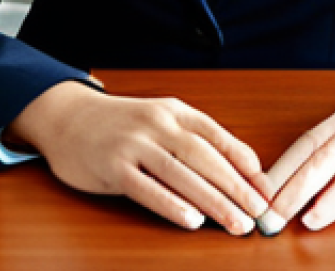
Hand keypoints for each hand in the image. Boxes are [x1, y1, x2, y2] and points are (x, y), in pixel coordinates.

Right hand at [7, 81, 271, 233]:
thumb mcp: (161, 119)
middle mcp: (157, 123)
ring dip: (213, 201)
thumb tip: (243, 169)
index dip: (245, 164)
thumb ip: (197, 140)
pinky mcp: (113, 166)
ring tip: (237, 224)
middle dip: (236, 187)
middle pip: (204, 157)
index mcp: (174, 111)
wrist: (68, 117)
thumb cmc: (122, 124)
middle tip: (260, 214)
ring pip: (181, 174)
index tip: (267, 189)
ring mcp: (134, 143)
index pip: (218, 136)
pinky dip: (171, 205)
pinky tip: (192, 222)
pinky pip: (147, 188)